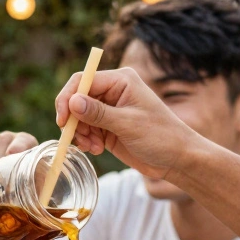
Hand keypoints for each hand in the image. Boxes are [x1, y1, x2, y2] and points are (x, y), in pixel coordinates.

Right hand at [53, 67, 201, 180]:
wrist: (177, 159)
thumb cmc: (161, 136)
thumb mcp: (128, 124)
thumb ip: (98, 113)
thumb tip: (72, 101)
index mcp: (121, 80)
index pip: (83, 80)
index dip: (68, 98)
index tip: (63, 121)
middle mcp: (113, 91)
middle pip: (76, 98)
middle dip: (74, 120)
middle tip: (79, 139)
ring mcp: (109, 109)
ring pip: (78, 116)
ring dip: (80, 133)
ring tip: (93, 147)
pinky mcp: (107, 125)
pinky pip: (85, 129)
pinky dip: (85, 140)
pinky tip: (97, 149)